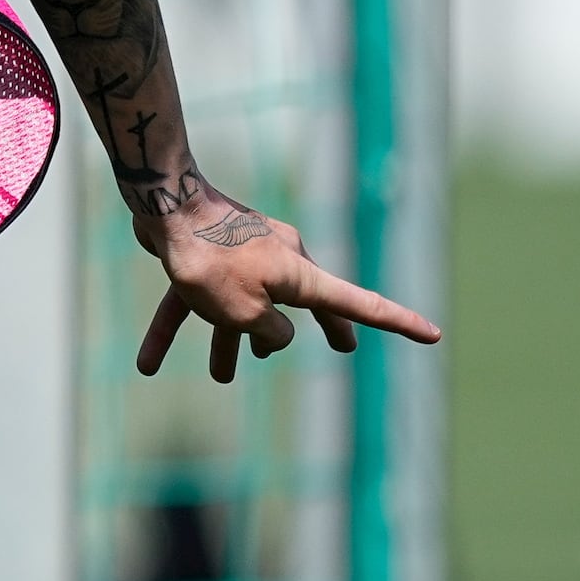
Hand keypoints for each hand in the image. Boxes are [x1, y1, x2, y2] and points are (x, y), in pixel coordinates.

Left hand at [127, 172, 441, 380]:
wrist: (165, 205)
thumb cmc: (209, 262)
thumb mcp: (246, 313)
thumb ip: (270, 333)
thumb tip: (275, 338)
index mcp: (300, 276)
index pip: (360, 305)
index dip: (397, 323)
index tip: (433, 334)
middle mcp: (279, 262)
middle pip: (306, 303)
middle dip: (322, 328)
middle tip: (343, 347)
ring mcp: (242, 256)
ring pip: (240, 307)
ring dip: (229, 341)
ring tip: (220, 375)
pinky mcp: (205, 256)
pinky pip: (192, 300)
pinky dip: (174, 328)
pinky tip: (146, 365)